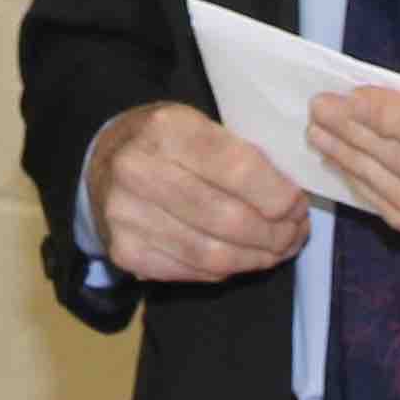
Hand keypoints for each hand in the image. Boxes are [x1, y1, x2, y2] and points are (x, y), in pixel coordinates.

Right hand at [87, 100, 308, 281]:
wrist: (103, 162)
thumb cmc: (168, 143)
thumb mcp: (202, 126)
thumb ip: (243, 157)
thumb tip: (291, 203)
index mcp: (166, 129)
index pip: (238, 170)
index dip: (279, 196)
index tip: (297, 206)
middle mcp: (138, 170)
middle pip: (229, 220)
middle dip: (275, 234)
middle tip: (294, 233)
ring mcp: (126, 215)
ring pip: (214, 255)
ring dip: (257, 258)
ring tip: (276, 250)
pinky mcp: (125, 251)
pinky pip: (193, 273)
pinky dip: (227, 270)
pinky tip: (239, 257)